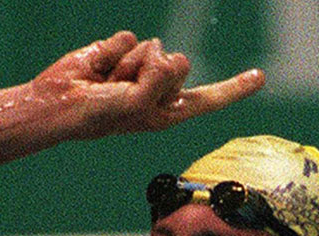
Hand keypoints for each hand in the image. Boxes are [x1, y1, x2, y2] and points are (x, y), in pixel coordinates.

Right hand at [33, 31, 264, 138]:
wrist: (59, 102)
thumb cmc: (98, 115)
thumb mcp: (137, 106)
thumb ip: (160, 81)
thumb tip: (165, 52)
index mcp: (169, 110)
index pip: (209, 98)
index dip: (234, 88)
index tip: (259, 77)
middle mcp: (160, 88)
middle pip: (179, 63)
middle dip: (151, 73)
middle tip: (123, 91)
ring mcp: (142, 67)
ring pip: (154, 47)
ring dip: (129, 64)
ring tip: (108, 82)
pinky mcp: (123, 49)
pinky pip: (130, 37)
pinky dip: (113, 51)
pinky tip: (99, 67)